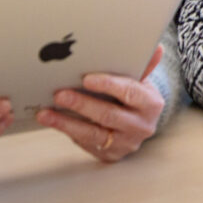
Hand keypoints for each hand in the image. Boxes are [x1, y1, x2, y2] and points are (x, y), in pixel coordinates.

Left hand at [37, 44, 165, 162]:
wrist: (140, 123)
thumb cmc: (136, 96)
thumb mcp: (141, 80)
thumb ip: (143, 65)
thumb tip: (157, 48)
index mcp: (151, 104)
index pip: (130, 92)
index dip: (108, 85)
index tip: (86, 79)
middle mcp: (142, 126)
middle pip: (109, 115)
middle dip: (82, 104)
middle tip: (59, 94)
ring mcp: (126, 143)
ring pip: (93, 134)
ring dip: (66, 123)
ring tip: (46, 113)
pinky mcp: (111, 154)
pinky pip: (86, 143)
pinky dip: (68, 131)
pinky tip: (52, 122)